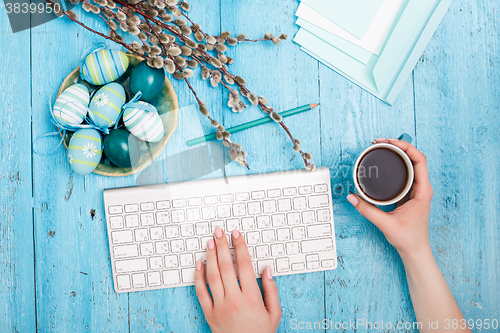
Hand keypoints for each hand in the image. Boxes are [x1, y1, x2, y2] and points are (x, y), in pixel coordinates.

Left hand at [195, 227, 281, 332]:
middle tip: (219, 231)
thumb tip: (267, 269)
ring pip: (212, 276)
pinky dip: (198, 276)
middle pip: (226, 266)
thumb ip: (272, 290)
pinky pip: (201, 292)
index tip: (236, 234)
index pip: (244, 265)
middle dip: (222, 246)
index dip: (240, 247)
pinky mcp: (209, 313)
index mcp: (252, 298)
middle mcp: (234, 299)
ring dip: (210, 256)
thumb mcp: (275, 313)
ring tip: (210, 242)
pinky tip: (199, 264)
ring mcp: (219, 306)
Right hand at [347, 138, 433, 259]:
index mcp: (422, 191)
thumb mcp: (385, 223)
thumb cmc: (408, 239)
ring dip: (398, 153)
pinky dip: (397, 164)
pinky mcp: (411, 194)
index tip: (389, 142)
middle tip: (380, 142)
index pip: (419, 160)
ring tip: (382, 147)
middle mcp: (422, 188)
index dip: (405, 147)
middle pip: (414, 157)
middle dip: (398, 145)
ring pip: (411, 164)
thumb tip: (352, 197)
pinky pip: (406, 173)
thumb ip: (366, 210)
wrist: (415, 251)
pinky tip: (386, 162)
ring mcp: (417, 190)